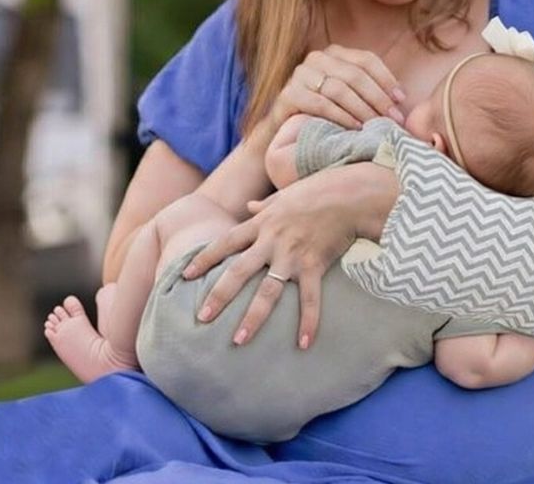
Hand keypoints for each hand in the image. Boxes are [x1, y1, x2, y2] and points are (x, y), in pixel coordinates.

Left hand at [182, 166, 362, 349]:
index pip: (225, 242)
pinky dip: (308, 322)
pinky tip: (305, 344)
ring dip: (252, 318)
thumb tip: (249, 206)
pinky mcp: (314, 265)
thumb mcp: (284, 195)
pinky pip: (310, 299)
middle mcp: (271, 241)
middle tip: (202, 318)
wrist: (347, 194)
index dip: (204, 258)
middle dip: (219, 295)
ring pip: (267, 291)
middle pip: (238, 271)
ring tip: (238, 340)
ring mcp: (292, 255)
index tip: (186, 275)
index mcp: (261, 224)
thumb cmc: (316, 191)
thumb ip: (264, 205)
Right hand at [268, 45, 405, 132]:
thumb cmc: (324, 116)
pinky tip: (355, 128)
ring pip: (339, 89)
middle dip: (378, 98)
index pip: (366, 60)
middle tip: (393, 119)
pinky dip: (342, 116)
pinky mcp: (288, 95)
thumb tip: (401, 99)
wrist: (283, 134)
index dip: (386, 79)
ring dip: (362, 109)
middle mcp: (315, 59)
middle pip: (355, 75)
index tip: (401, 100)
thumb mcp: (348, 97)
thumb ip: (369, 91)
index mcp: (333, 53)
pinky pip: (321, 104)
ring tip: (376, 126)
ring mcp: (299, 75)